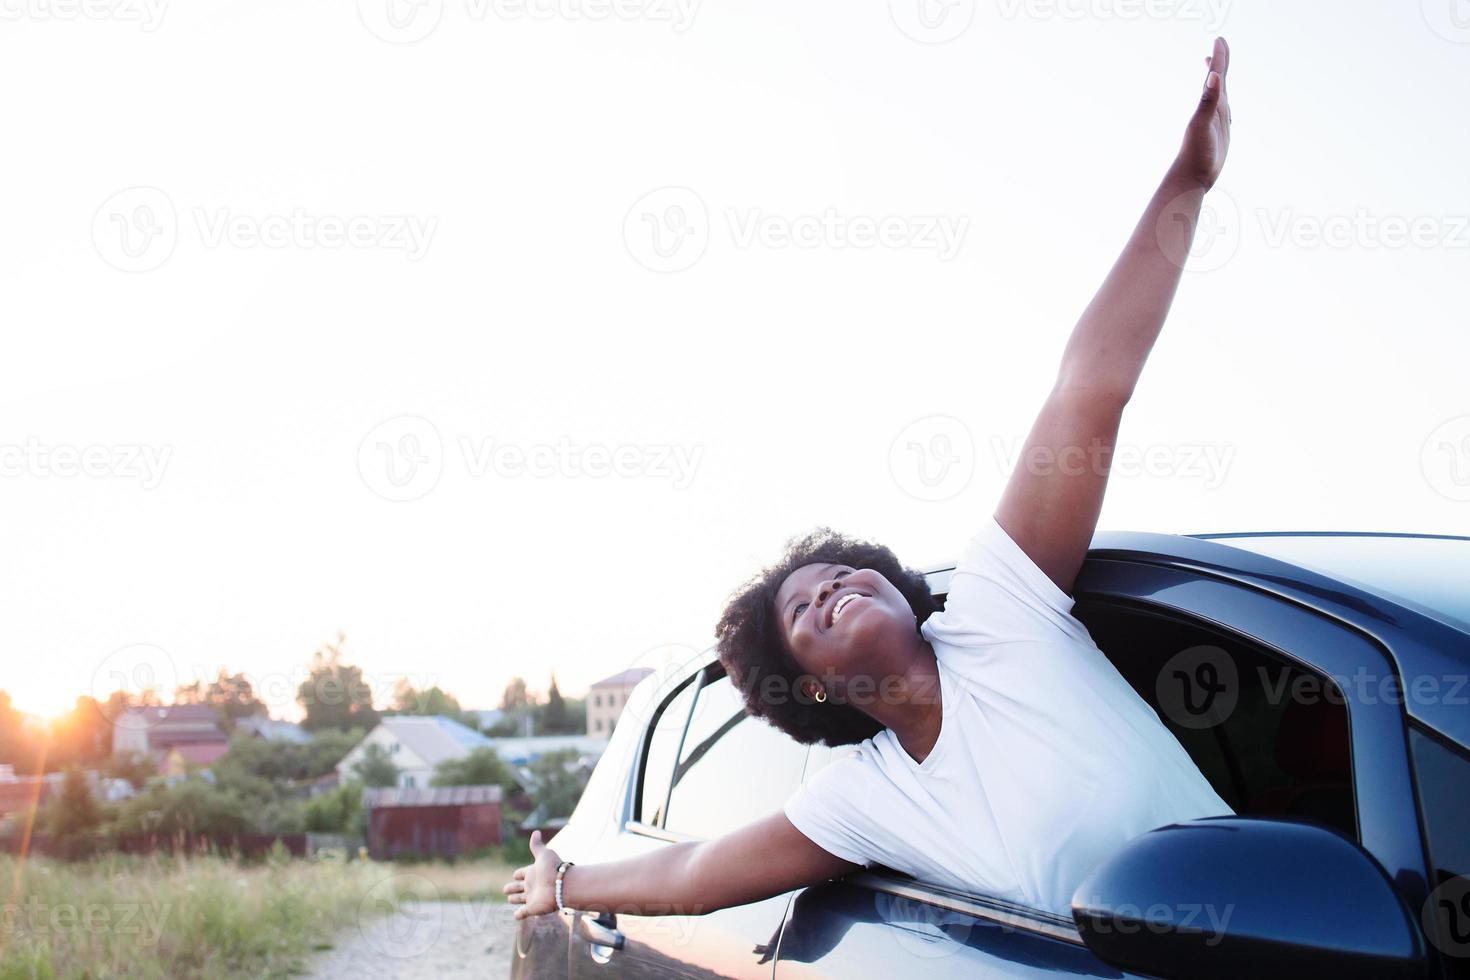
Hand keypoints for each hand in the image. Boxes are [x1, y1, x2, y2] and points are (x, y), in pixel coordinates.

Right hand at [502, 829, 561, 919]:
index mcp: (532, 873)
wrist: (562, 886)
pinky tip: (516, 916)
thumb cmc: (553, 869)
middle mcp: (531, 885)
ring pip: (520, 899)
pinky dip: (519, 915)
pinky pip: (523, 913)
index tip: (515, 874)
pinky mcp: (532, 908)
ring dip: (514, 899)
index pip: (522, 873)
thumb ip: (537, 845)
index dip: (518, 874)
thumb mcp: (543, 854)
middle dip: (512, 887)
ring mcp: (532, 897)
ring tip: (509, 899)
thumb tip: (535, 832)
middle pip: (519, 887)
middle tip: (505, 889)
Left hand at [1174, 37, 1231, 190]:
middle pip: (1217, 81)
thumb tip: (1212, 76)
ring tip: (1217, 69)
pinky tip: (1224, 104)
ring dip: (1220, 80)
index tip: (1219, 40)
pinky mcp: (1219, 133)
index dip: (1218, 58)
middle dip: (1219, 63)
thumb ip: (1207, 100)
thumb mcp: (1202, 124)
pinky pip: (1224, 113)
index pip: (1214, 76)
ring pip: (1220, 95)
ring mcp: (1215, 121)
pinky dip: (1224, 103)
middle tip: (1220, 46)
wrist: (1192, 177)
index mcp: (1208, 104)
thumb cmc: (1196, 152)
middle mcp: (1211, 110)